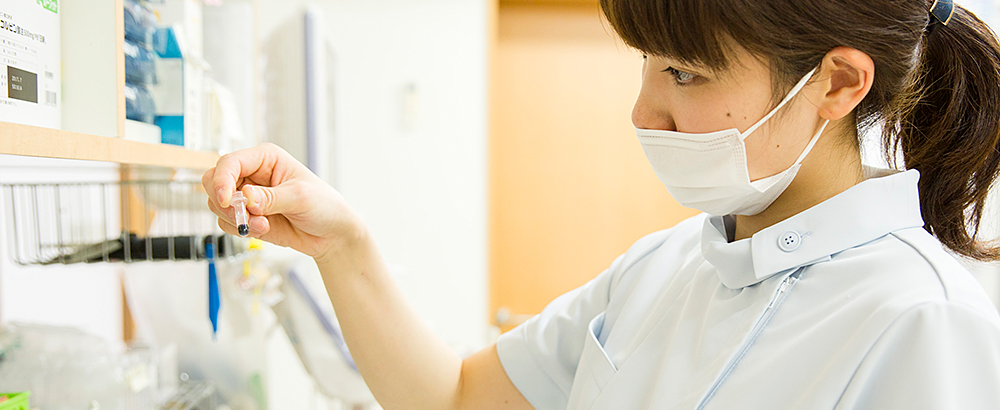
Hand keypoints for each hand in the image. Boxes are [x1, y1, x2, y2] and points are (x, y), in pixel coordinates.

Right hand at [202, 143, 365, 260]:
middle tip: (244, 217)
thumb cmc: (323, 205)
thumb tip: (245, 196)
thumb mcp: (299, 197)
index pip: (229, 162)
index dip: (222, 180)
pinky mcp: (246, 216)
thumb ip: (270, 198)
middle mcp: (252, 174)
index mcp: (265, 158)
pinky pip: (226, 222)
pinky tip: (263, 230)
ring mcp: (246, 196)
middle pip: (212, 180)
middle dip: (224, 202)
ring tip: (263, 225)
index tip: (226, 200)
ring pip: (216, 204)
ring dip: (236, 219)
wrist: (330, 234)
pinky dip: (240, 230)